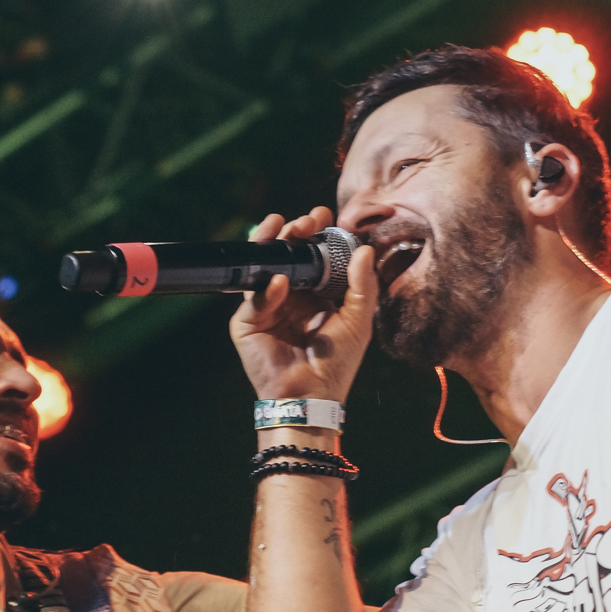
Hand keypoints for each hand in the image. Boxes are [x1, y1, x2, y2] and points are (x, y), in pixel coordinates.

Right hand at [228, 207, 376, 401]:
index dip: (316, 235)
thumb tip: (364, 249)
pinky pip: (254, 299)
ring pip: (263, 267)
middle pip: (285, 255)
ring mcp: (265, 308)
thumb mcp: (358, 320)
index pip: (311, 256)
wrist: (311, 396)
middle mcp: (287, 297)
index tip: (324, 215)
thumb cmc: (336, 364)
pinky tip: (280, 282)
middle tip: (305, 220)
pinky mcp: (246, 323)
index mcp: (313, 295)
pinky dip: (266, 289)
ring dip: (271, 245)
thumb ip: (362, 285)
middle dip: (293, 233)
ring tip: (281, 228)